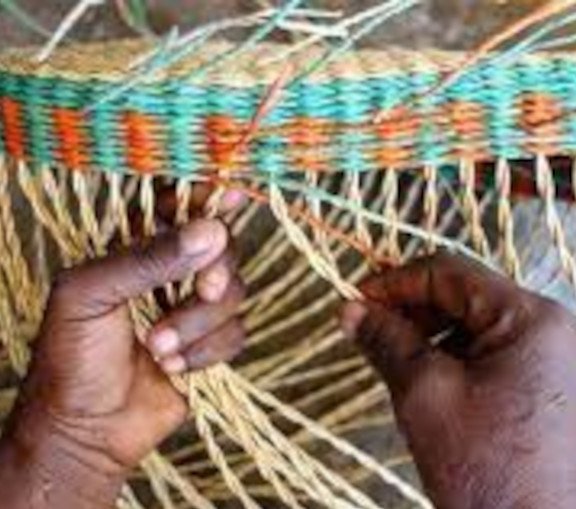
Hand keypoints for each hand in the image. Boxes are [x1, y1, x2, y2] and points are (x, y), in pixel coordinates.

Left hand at [0, 203, 245, 507]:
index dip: (207, 197)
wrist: (85, 428)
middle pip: (223, 248)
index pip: (180, 207)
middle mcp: (171, 274)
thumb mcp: (92, 296)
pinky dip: (207, 351)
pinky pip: (237, 333)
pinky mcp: (210, 343)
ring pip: (234, 292)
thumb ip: (148, 259)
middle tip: (199, 289)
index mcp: (137, 250)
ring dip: (198, 322)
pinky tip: (173, 366)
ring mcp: (193, 309)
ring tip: (157, 346)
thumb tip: (211, 231)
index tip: (230, 194)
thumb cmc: (72, 356)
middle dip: (215, 271)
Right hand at [342, 253, 575, 508]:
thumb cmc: (492, 469)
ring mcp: (551, 357)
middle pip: (462, 296)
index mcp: (529, 318)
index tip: (355, 301)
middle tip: (367, 331)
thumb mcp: (425, 395)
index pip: (448, 273)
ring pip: (472, 324)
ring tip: (392, 358)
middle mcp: (549, 328)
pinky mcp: (544, 383)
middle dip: (409, 310)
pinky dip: (450, 356)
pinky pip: (488, 351)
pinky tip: (425, 377)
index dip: (394, 282)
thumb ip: (386, 341)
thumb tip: (349, 310)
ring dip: (427, 334)